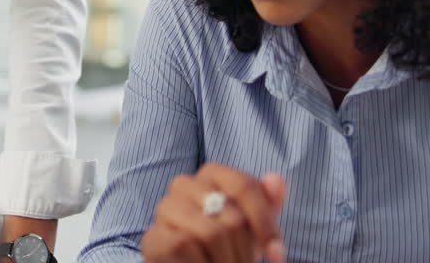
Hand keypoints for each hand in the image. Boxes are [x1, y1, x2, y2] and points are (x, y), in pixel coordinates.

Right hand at [141, 163, 285, 262]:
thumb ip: (266, 204)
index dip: (265, 221)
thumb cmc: (226, 247)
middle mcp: (184, 184)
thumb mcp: (252, 229)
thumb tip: (277, 179)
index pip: (244, 186)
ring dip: (225, 260)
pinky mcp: (152, 237)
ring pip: (210, 233)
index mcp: (211, 175)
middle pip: (230, 216)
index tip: (276, 253)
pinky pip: (184, 246)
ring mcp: (165, 209)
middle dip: (244, 250)